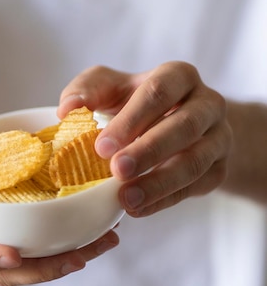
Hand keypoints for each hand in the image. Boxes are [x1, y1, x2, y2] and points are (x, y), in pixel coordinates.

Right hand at [0, 96, 118, 285]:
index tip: (12, 255)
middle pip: (1, 270)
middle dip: (38, 270)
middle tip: (77, 257)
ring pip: (29, 261)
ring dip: (64, 260)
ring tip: (102, 244)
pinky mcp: (17, 221)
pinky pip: (42, 238)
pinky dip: (71, 238)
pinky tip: (101, 227)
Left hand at [58, 62, 231, 216]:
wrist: (168, 125)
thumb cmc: (130, 103)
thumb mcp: (107, 88)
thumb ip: (85, 91)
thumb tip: (67, 110)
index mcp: (178, 76)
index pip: (159, 91)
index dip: (132, 119)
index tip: (102, 147)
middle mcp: (207, 103)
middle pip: (184, 126)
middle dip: (149, 150)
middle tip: (117, 171)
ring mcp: (218, 137)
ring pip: (195, 161)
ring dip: (159, 182)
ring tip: (126, 199)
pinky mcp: (218, 169)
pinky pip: (196, 187)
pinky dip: (165, 200)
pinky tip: (137, 209)